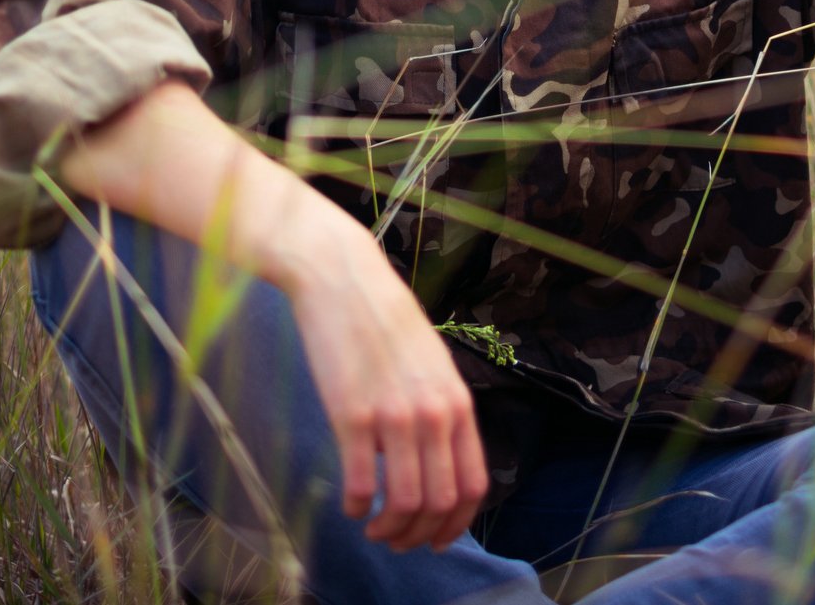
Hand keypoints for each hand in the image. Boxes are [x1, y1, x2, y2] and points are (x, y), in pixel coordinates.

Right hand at [56, 83, 490, 550]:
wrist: (340, 276)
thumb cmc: (382, 316)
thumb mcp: (428, 360)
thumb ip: (439, 407)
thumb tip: (439, 457)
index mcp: (457, 400)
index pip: (474, 485)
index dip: (457, 523)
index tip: (436, 537)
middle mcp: (433, 412)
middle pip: (440, 503)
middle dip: (419, 535)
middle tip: (398, 539)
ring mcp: (394, 415)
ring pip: (403, 503)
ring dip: (388, 528)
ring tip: (372, 524)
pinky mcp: (352, 414)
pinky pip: (360, 484)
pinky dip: (355, 505)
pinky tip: (349, 502)